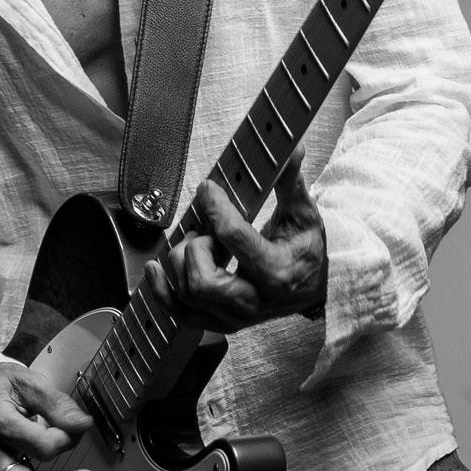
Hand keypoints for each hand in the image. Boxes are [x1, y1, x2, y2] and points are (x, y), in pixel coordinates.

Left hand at [145, 148, 326, 333]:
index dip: (214, 206)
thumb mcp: (303, 215)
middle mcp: (254, 300)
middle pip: (202, 281)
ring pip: (187, 295)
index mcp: (277, 271)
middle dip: (195, 247)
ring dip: (179, 263)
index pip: (233, 237)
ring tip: (195, 244)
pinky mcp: (221, 322)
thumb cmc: (306, 251)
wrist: (313, 289)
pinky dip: (161, 291)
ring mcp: (235, 316)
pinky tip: (158, 267)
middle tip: (205, 231)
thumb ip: (292, 182)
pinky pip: (180, 314)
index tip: (208, 188)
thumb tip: (292, 148)